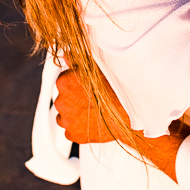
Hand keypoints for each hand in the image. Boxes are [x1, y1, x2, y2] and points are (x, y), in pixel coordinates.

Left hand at [54, 69, 188, 180]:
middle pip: (63, 99)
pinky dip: (79, 128)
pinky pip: (70, 130)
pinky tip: (92, 121)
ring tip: (93, 110)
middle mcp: (61, 101)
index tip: (86, 87)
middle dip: (74, 99)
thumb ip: (77, 60)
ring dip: (75, 114)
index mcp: (64, 82)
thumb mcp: (98, 68)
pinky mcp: (73, 134)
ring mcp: (67, 119)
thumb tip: (67, 55)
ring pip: (65, 115)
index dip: (75, 84)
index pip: (63, 82)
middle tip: (91, 99)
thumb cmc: (116, 90)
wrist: (129, 113)